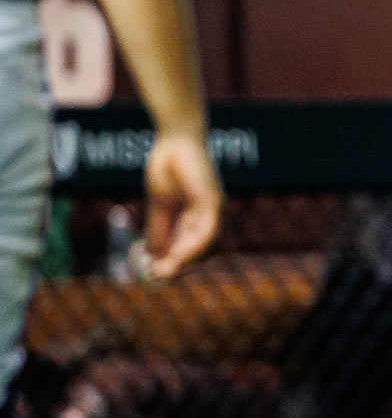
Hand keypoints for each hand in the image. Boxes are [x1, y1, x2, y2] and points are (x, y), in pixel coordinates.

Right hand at [144, 133, 221, 276]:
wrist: (174, 140)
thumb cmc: (168, 167)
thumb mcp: (160, 205)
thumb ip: (159, 229)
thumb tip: (152, 257)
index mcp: (197, 216)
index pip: (192, 247)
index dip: (175, 262)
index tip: (155, 274)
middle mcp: (210, 214)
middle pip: (202, 250)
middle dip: (180, 266)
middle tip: (157, 277)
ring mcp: (214, 208)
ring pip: (206, 245)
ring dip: (184, 261)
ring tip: (163, 272)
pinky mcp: (212, 201)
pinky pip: (206, 231)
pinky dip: (191, 247)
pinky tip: (175, 257)